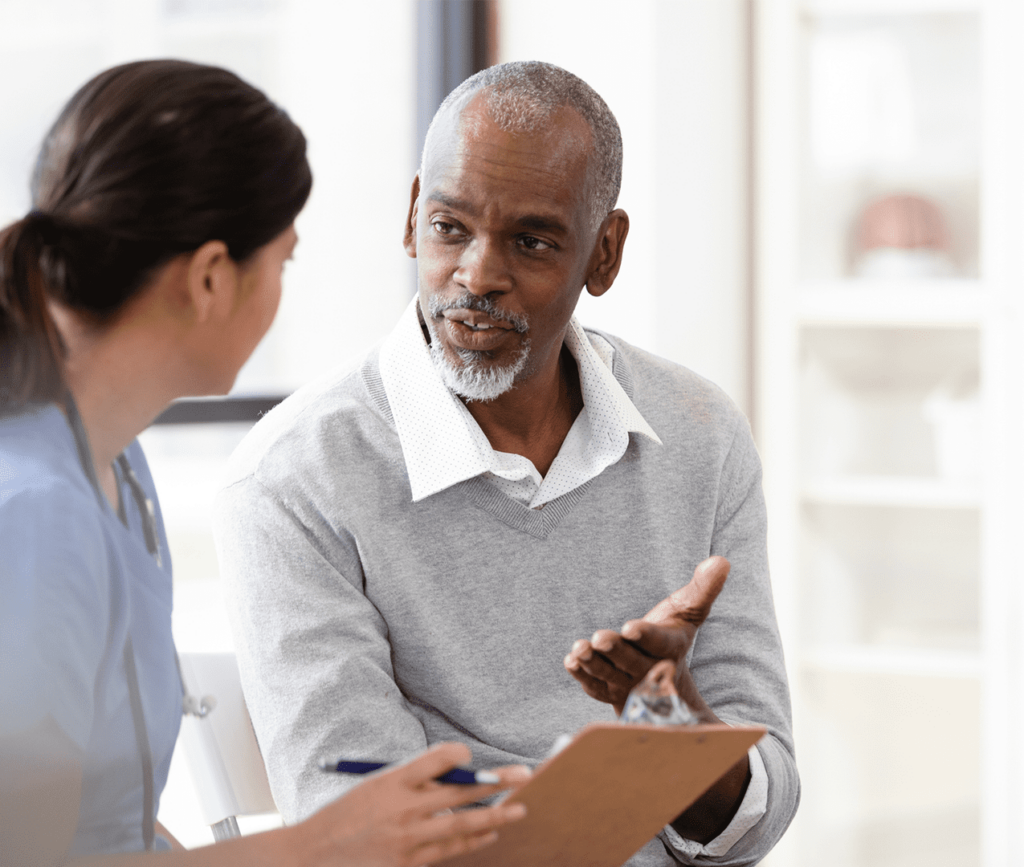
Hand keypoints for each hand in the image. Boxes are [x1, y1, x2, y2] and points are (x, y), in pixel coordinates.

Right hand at [298, 742, 529, 866]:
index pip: (440, 757)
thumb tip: (457, 775)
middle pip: (462, 790)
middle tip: (525, 776)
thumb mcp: (375, 786)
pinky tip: (488, 834)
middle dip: (497, 782)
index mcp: (393, 779)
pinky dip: (473, 840)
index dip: (460, 755)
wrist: (312, 856)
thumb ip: (412, 780)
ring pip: (463, 823)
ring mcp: (409, 838)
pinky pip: (450, 849)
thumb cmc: (346, 816)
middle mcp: (404, 807)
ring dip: (495, 814)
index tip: (470, 756)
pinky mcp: (409, 863)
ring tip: (518, 809)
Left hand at [563, 555, 729, 715]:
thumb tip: (721, 561)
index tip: (629, 627)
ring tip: (579, 649)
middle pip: (630, 662)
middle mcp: (648, 669)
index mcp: (669, 649)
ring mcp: (627, 683)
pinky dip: (582, 675)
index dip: (644, 636)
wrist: (661, 677)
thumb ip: (703, 588)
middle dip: (615, 651)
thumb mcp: (688, 611)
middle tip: (599, 638)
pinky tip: (571, 661)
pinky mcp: (608, 690)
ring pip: (609, 676)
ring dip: (593, 664)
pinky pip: (594, 687)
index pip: (657, 643)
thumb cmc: (671, 633)